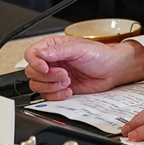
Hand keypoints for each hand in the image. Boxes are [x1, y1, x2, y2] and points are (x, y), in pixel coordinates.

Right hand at [24, 35, 143, 99]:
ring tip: (68, 81)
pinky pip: (47, 96)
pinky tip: (69, 90)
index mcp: (52, 48)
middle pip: (32, 72)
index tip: (46, 68)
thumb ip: (57, 51)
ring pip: (37, 85)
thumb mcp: (79, 49)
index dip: (35, 63)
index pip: (31, 54)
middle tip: (65, 74)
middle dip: (48, 76)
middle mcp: (51, 62)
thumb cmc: (99, 55)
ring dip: (52, 86)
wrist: (112, 70)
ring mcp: (54, 76)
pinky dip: (57, 96)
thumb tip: (39, 54)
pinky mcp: (59, 89)